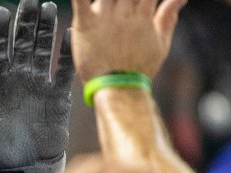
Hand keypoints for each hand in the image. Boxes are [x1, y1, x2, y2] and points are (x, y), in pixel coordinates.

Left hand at [0, 0, 73, 172]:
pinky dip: (66, 53)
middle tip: (29, 1)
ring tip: (47, 8)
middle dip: (26, 23)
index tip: (1, 11)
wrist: (25, 168)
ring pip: (44, 51)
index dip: (0, 32)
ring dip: (46, 31)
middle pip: (23, 45)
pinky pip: (63, 70)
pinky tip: (69, 34)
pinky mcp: (59, 96)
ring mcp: (40, 86)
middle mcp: (20, 80)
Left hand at [70, 0, 186, 81]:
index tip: (142, 0)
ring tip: (108, 2)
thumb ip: (168, 16)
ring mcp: (104, 18)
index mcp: (143, 15)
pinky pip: (80, 2)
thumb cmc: (139, 68)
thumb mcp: (161, 42)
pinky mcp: (85, 24)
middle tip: (123, 2)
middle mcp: (124, 13)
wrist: (117, 88)